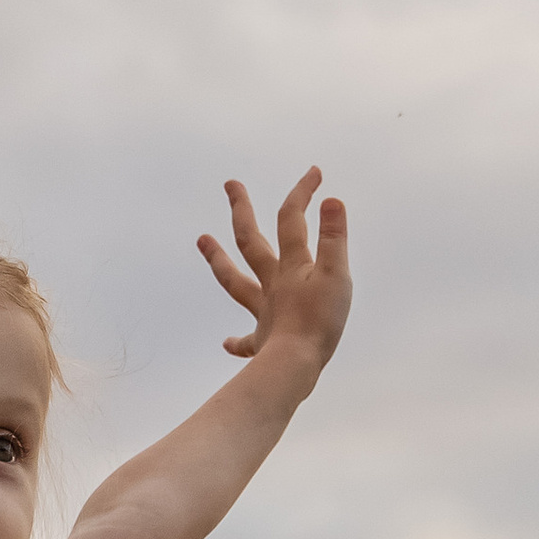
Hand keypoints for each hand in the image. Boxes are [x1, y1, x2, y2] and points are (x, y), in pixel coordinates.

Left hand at [198, 169, 350, 370]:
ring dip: (218, 259)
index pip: (292, 220)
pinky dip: (237, 342)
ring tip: (202, 240)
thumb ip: (334, 238)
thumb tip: (331, 200)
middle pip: (250, 241)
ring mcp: (264, 313)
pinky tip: (227, 342)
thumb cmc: (319, 322)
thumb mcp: (336, 275)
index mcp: (291, 267)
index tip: (313, 172)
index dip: (302, 193)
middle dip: (241, 210)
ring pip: (235, 281)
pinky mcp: (263, 344)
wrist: (295, 366)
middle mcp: (272, 285)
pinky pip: (247, 343)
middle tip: (230, 185)